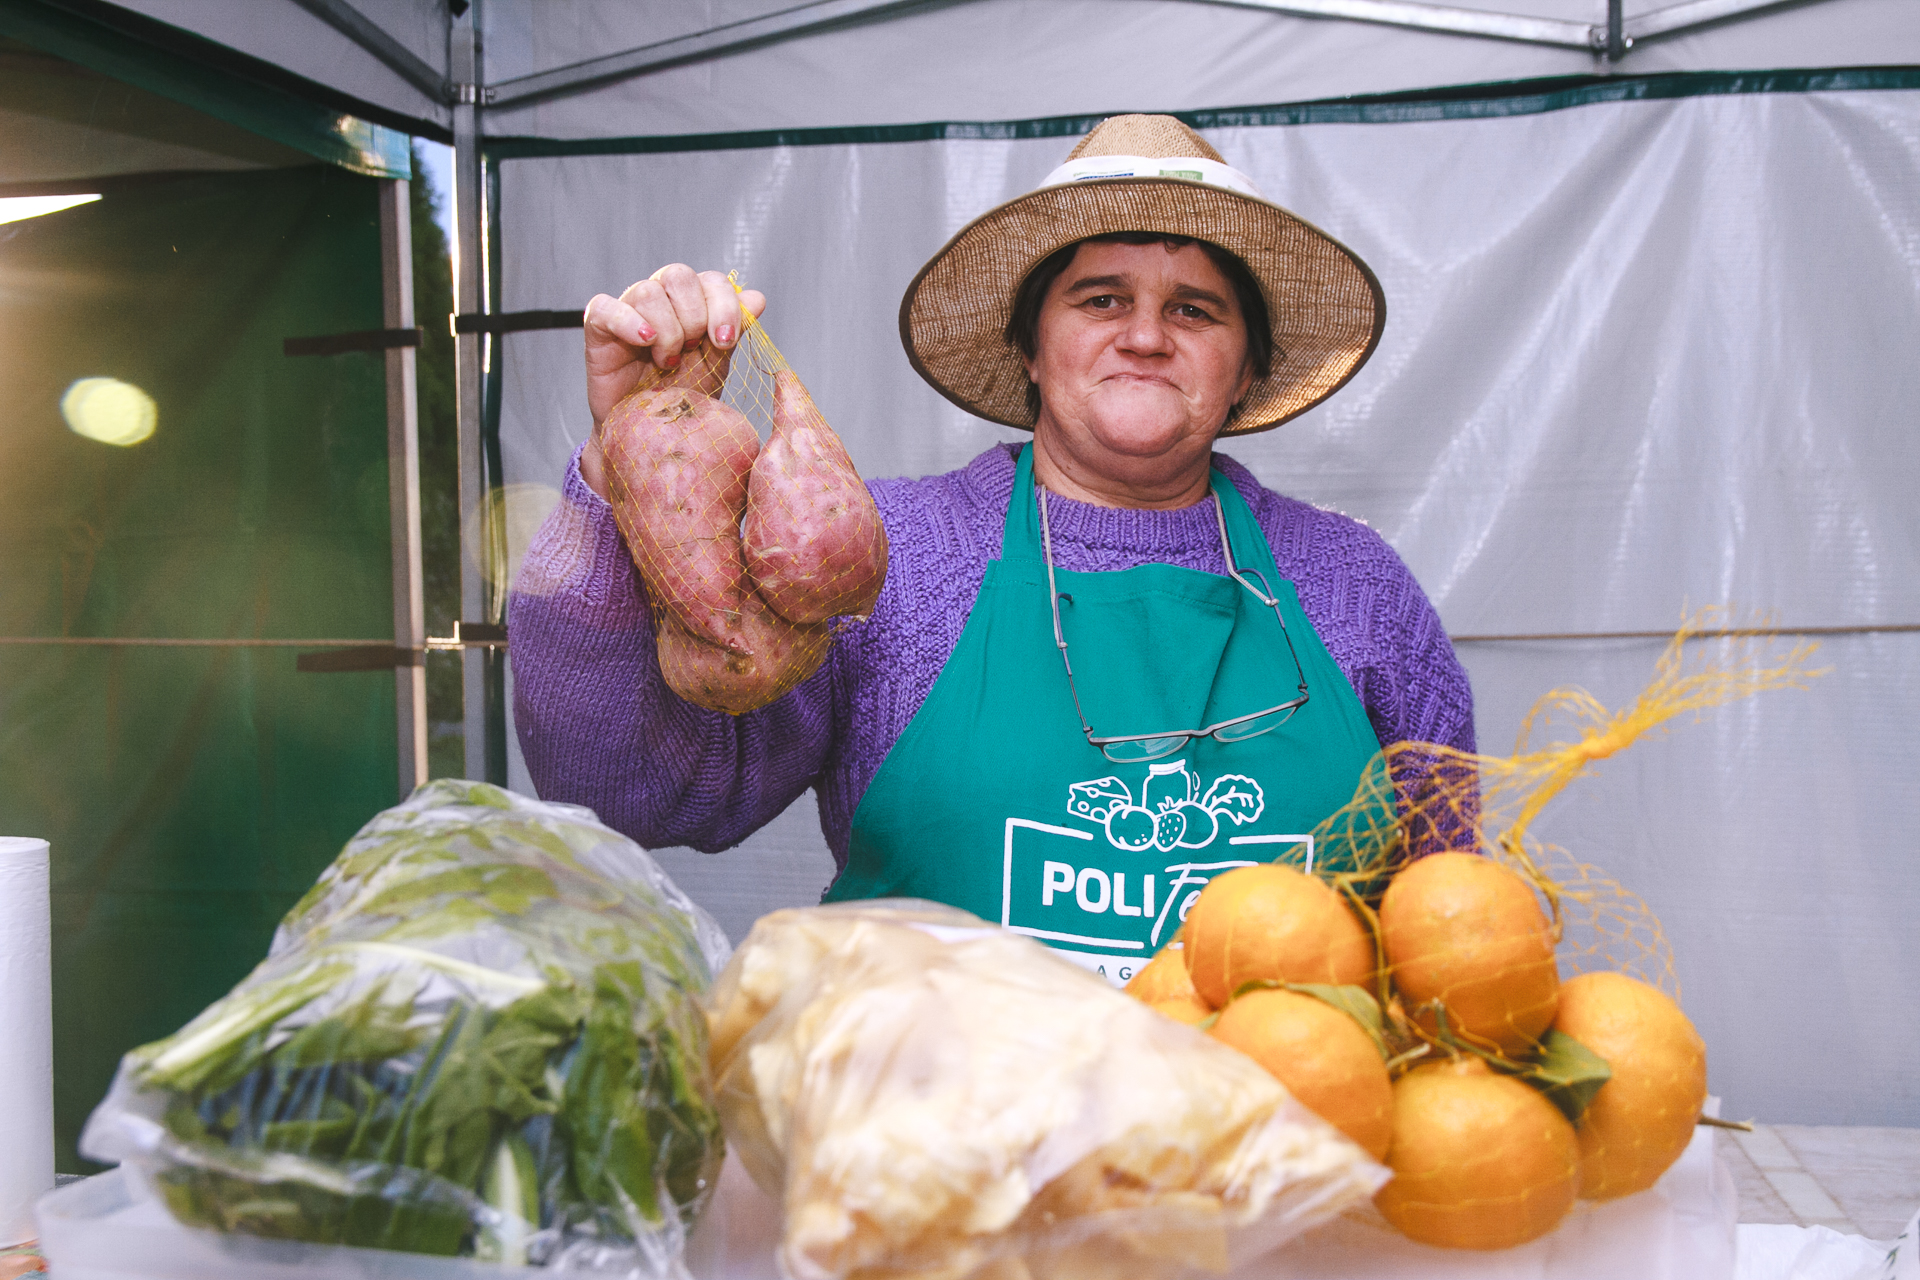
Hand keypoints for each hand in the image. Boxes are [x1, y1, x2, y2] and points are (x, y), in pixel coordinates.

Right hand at [580, 265, 766, 496]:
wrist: (646, 433)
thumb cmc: (681, 396)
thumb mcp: (714, 365)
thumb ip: (732, 331)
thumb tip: (757, 298)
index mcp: (692, 302)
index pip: (712, 280)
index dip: (723, 305)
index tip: (724, 341)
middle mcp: (660, 297)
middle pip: (679, 276)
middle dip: (694, 316)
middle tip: (692, 350)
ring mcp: (628, 309)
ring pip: (648, 292)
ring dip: (666, 330)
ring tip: (667, 361)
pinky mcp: (598, 326)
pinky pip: (606, 307)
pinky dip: (628, 321)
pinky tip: (646, 342)